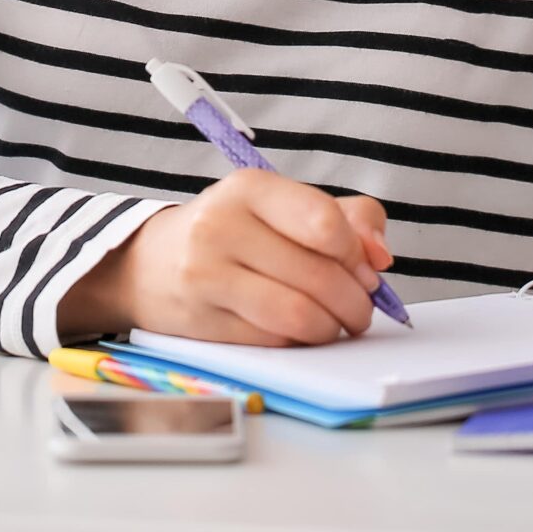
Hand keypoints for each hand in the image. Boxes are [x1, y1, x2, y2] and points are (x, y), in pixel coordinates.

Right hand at [59, 169, 392, 345]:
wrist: (151, 263)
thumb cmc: (236, 232)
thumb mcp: (284, 206)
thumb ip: (349, 218)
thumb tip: (381, 256)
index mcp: (249, 188)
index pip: (325, 223)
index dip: (357, 254)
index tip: (363, 267)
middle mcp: (221, 226)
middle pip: (319, 276)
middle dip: (356, 302)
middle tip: (360, 309)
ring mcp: (206, 276)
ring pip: (299, 317)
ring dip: (332, 329)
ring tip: (336, 324)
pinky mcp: (202, 323)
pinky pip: (275, 342)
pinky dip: (301, 343)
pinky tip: (299, 332)